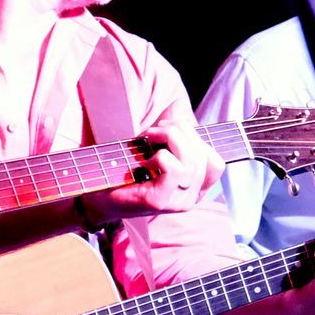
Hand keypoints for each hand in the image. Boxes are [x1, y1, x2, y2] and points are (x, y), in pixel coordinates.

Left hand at [90, 99, 223, 222]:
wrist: (98, 197)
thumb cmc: (126, 173)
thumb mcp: (155, 152)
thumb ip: (173, 139)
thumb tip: (181, 112)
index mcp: (194, 188)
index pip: (216, 164)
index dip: (199, 141)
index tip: (173, 132)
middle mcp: (190, 197)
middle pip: (202, 155)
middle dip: (178, 131)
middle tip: (152, 130)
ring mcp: (177, 202)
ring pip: (191, 161)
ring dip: (168, 139)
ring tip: (147, 138)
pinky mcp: (161, 202)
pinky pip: (175, 170)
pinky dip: (160, 157)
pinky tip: (144, 161)